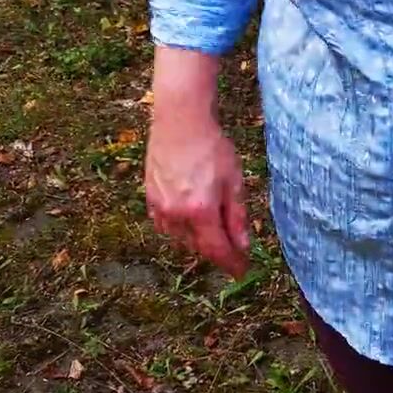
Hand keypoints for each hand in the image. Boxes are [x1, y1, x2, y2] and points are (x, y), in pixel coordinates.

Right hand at [144, 47, 249, 277]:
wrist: (179, 121)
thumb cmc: (212, 147)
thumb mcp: (234, 180)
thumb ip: (236, 216)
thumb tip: (242, 245)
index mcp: (200, 211)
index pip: (216, 250)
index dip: (231, 264)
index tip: (242, 271)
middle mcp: (176, 215)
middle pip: (198, 246)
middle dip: (216, 250)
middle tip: (233, 250)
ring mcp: (160, 207)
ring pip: (180, 237)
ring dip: (197, 240)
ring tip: (213, 232)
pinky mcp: (149, 198)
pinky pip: (165, 224)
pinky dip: (179, 228)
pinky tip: (189, 219)